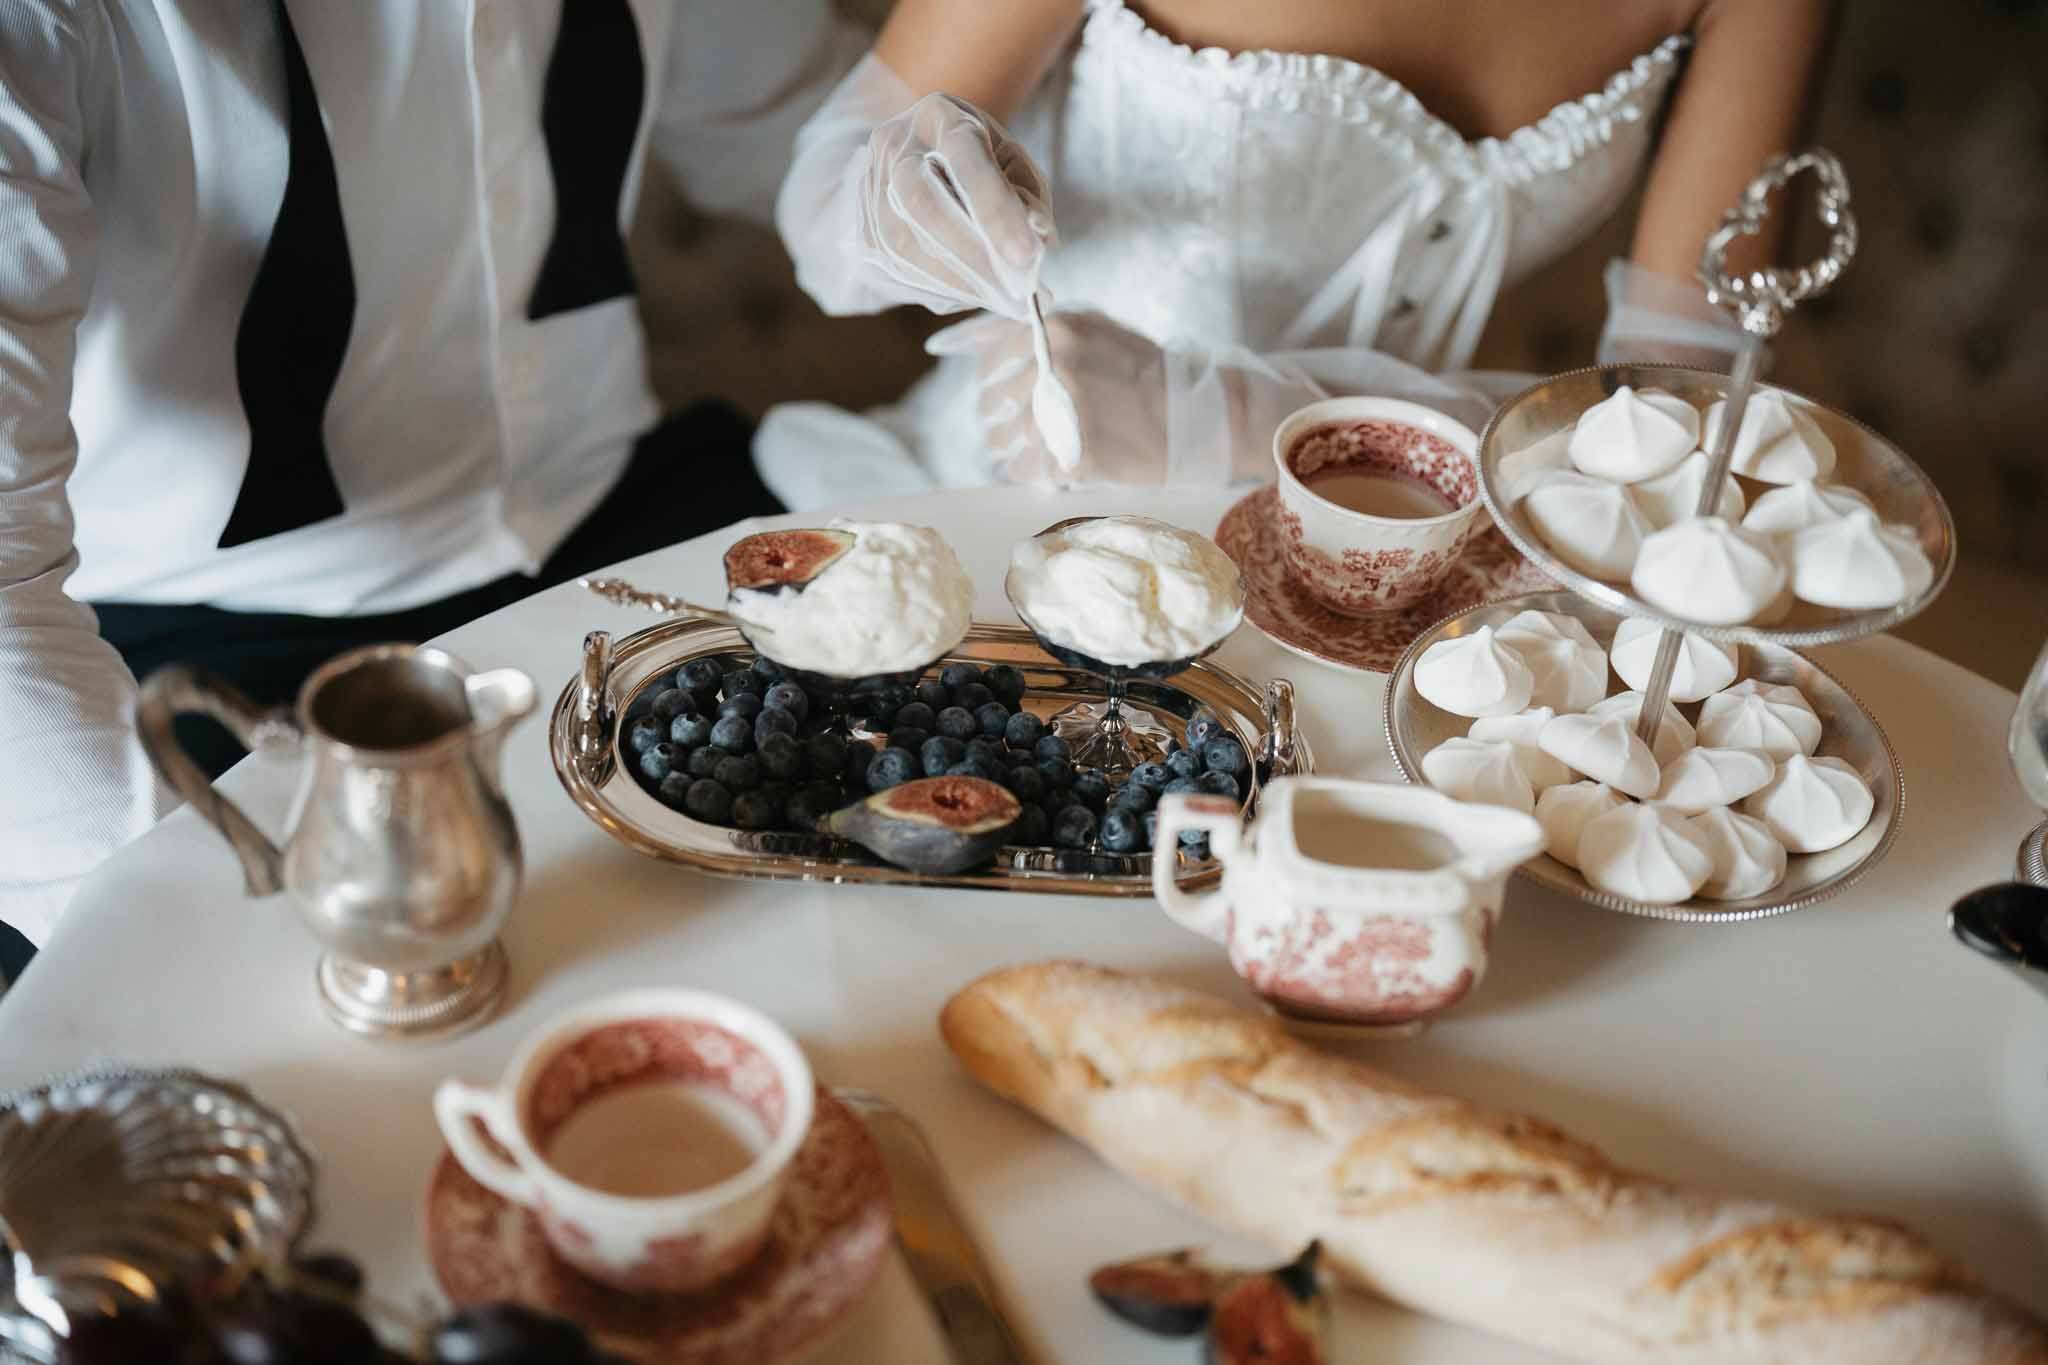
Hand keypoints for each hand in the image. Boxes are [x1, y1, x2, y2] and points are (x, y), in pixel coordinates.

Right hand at [862, 93, 1053, 317]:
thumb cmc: (982, 161)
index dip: (995, 211)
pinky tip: (972, 292)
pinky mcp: (863, 225)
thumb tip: (1036, 244)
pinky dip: (941, 289)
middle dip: (971, 255)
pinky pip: (896, 268)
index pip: (965, 160)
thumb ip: (1030, 198)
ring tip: (1002, 297)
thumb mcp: (1015, 163)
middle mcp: (896, 145)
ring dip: (958, 282)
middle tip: (1015, 290)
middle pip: (921, 203)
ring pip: (904, 245)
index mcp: (940, 116)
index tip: (1026, 257)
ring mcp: (871, 185)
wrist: (923, 157)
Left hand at [928, 308, 1169, 486]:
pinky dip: (1031, 473)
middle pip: (996, 402)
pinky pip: (1030, 468)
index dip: (992, 382)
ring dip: (1012, 451)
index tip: (998, 397)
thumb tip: (992, 341)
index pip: (994, 358)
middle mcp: (1056, 366)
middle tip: (1011, 436)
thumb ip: (1051, 336)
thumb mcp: (1101, 333)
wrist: (1203, 415)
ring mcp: (1066, 411)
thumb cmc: (1153, 375)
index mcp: (1060, 331)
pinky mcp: (1077, 453)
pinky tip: (1046, 472)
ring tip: (1027, 456)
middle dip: (1000, 422)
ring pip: (1008, 438)